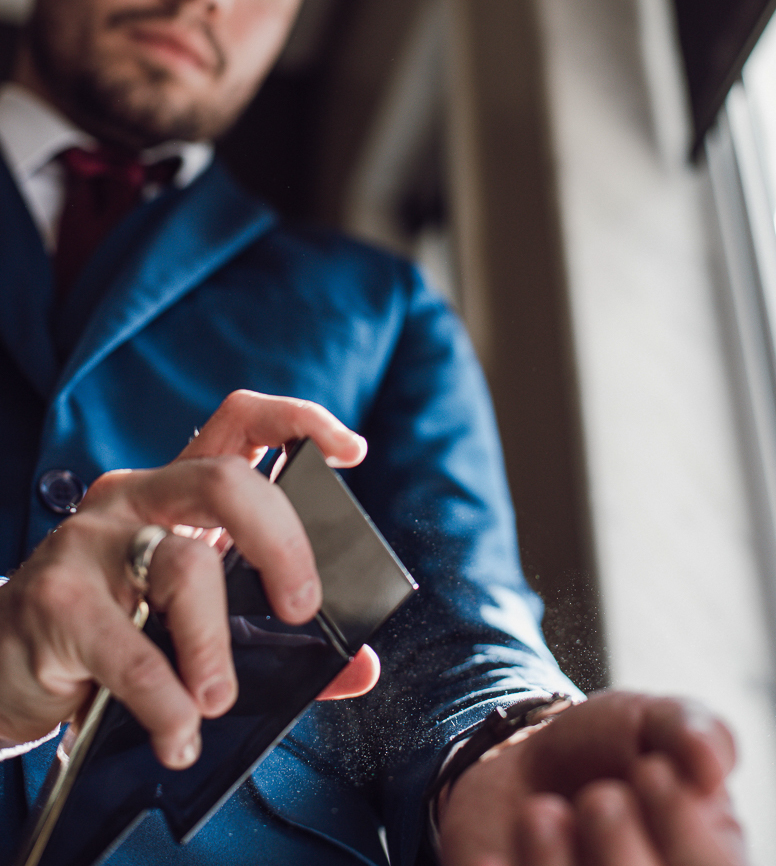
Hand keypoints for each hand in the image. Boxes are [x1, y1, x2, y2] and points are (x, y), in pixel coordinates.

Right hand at [0, 390, 379, 768]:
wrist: (3, 665)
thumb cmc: (113, 633)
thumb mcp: (196, 622)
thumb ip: (279, 641)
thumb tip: (360, 666)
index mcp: (178, 492)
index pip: (239, 422)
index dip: (298, 421)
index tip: (351, 451)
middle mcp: (137, 498)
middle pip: (224, 480)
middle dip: (282, 541)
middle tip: (302, 607)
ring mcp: (91, 542)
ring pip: (182, 566)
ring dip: (215, 644)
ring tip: (218, 698)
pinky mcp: (56, 600)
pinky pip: (129, 650)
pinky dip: (165, 701)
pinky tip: (177, 734)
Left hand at [438, 691, 746, 864]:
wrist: (522, 764)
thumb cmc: (605, 748)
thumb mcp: (653, 721)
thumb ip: (693, 730)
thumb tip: (708, 766)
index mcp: (707, 863)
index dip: (681, 826)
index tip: (649, 770)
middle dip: (620, 850)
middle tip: (597, 797)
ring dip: (556, 864)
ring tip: (540, 813)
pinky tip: (493, 854)